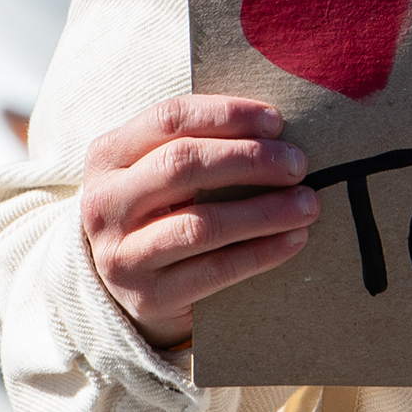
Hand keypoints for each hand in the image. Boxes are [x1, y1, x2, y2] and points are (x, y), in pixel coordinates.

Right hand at [79, 95, 320, 349]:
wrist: (134, 289)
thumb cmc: (165, 212)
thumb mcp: (162, 173)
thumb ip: (202, 145)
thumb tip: (277, 127)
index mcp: (109, 156)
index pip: (169, 118)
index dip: (227, 114)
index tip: (277, 122)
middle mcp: (104, 202)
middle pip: (182, 166)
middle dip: (249, 160)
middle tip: (297, 164)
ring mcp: (120, 253)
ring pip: (200, 224)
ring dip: (263, 211)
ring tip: (308, 204)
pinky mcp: (148, 296)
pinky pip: (215, 270)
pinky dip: (261, 253)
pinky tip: (294, 239)